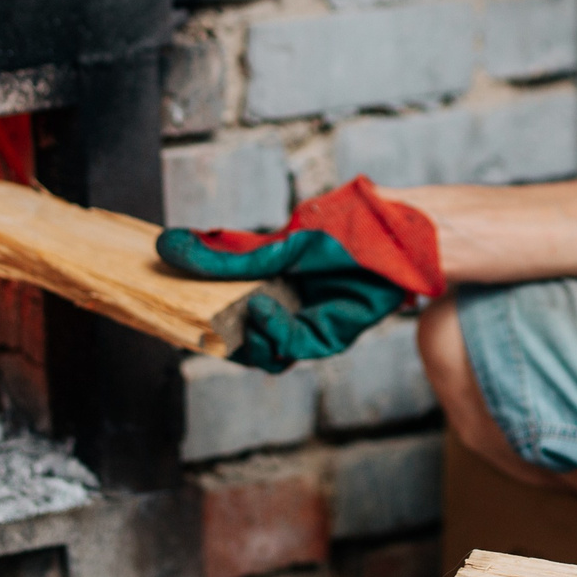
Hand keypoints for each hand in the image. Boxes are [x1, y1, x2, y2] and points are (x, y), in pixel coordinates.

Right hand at [156, 177, 443, 371]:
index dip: (200, 308)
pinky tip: (260, 309)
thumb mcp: (283, 241)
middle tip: (186, 321)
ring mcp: (308, 319)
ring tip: (231, 311)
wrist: (410, 236)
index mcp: (274, 272)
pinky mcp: (330, 334)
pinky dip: (271, 332)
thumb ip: (228, 257)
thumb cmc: (355, 227)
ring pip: (263, 349)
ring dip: (242, 338)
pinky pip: (292, 346)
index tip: (169, 303)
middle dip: (215, 332)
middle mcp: (289, 299)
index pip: (226, 298)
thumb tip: (167, 246)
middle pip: (241, 333)